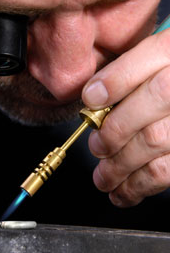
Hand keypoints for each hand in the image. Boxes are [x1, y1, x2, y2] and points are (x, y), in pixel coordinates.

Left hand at [82, 29, 169, 207]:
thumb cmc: (168, 77)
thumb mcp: (155, 60)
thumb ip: (128, 69)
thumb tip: (93, 95)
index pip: (147, 59)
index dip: (114, 82)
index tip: (90, 99)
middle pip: (149, 105)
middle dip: (113, 132)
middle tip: (96, 147)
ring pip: (155, 141)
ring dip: (121, 165)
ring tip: (103, 179)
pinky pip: (166, 170)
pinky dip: (140, 185)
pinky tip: (123, 192)